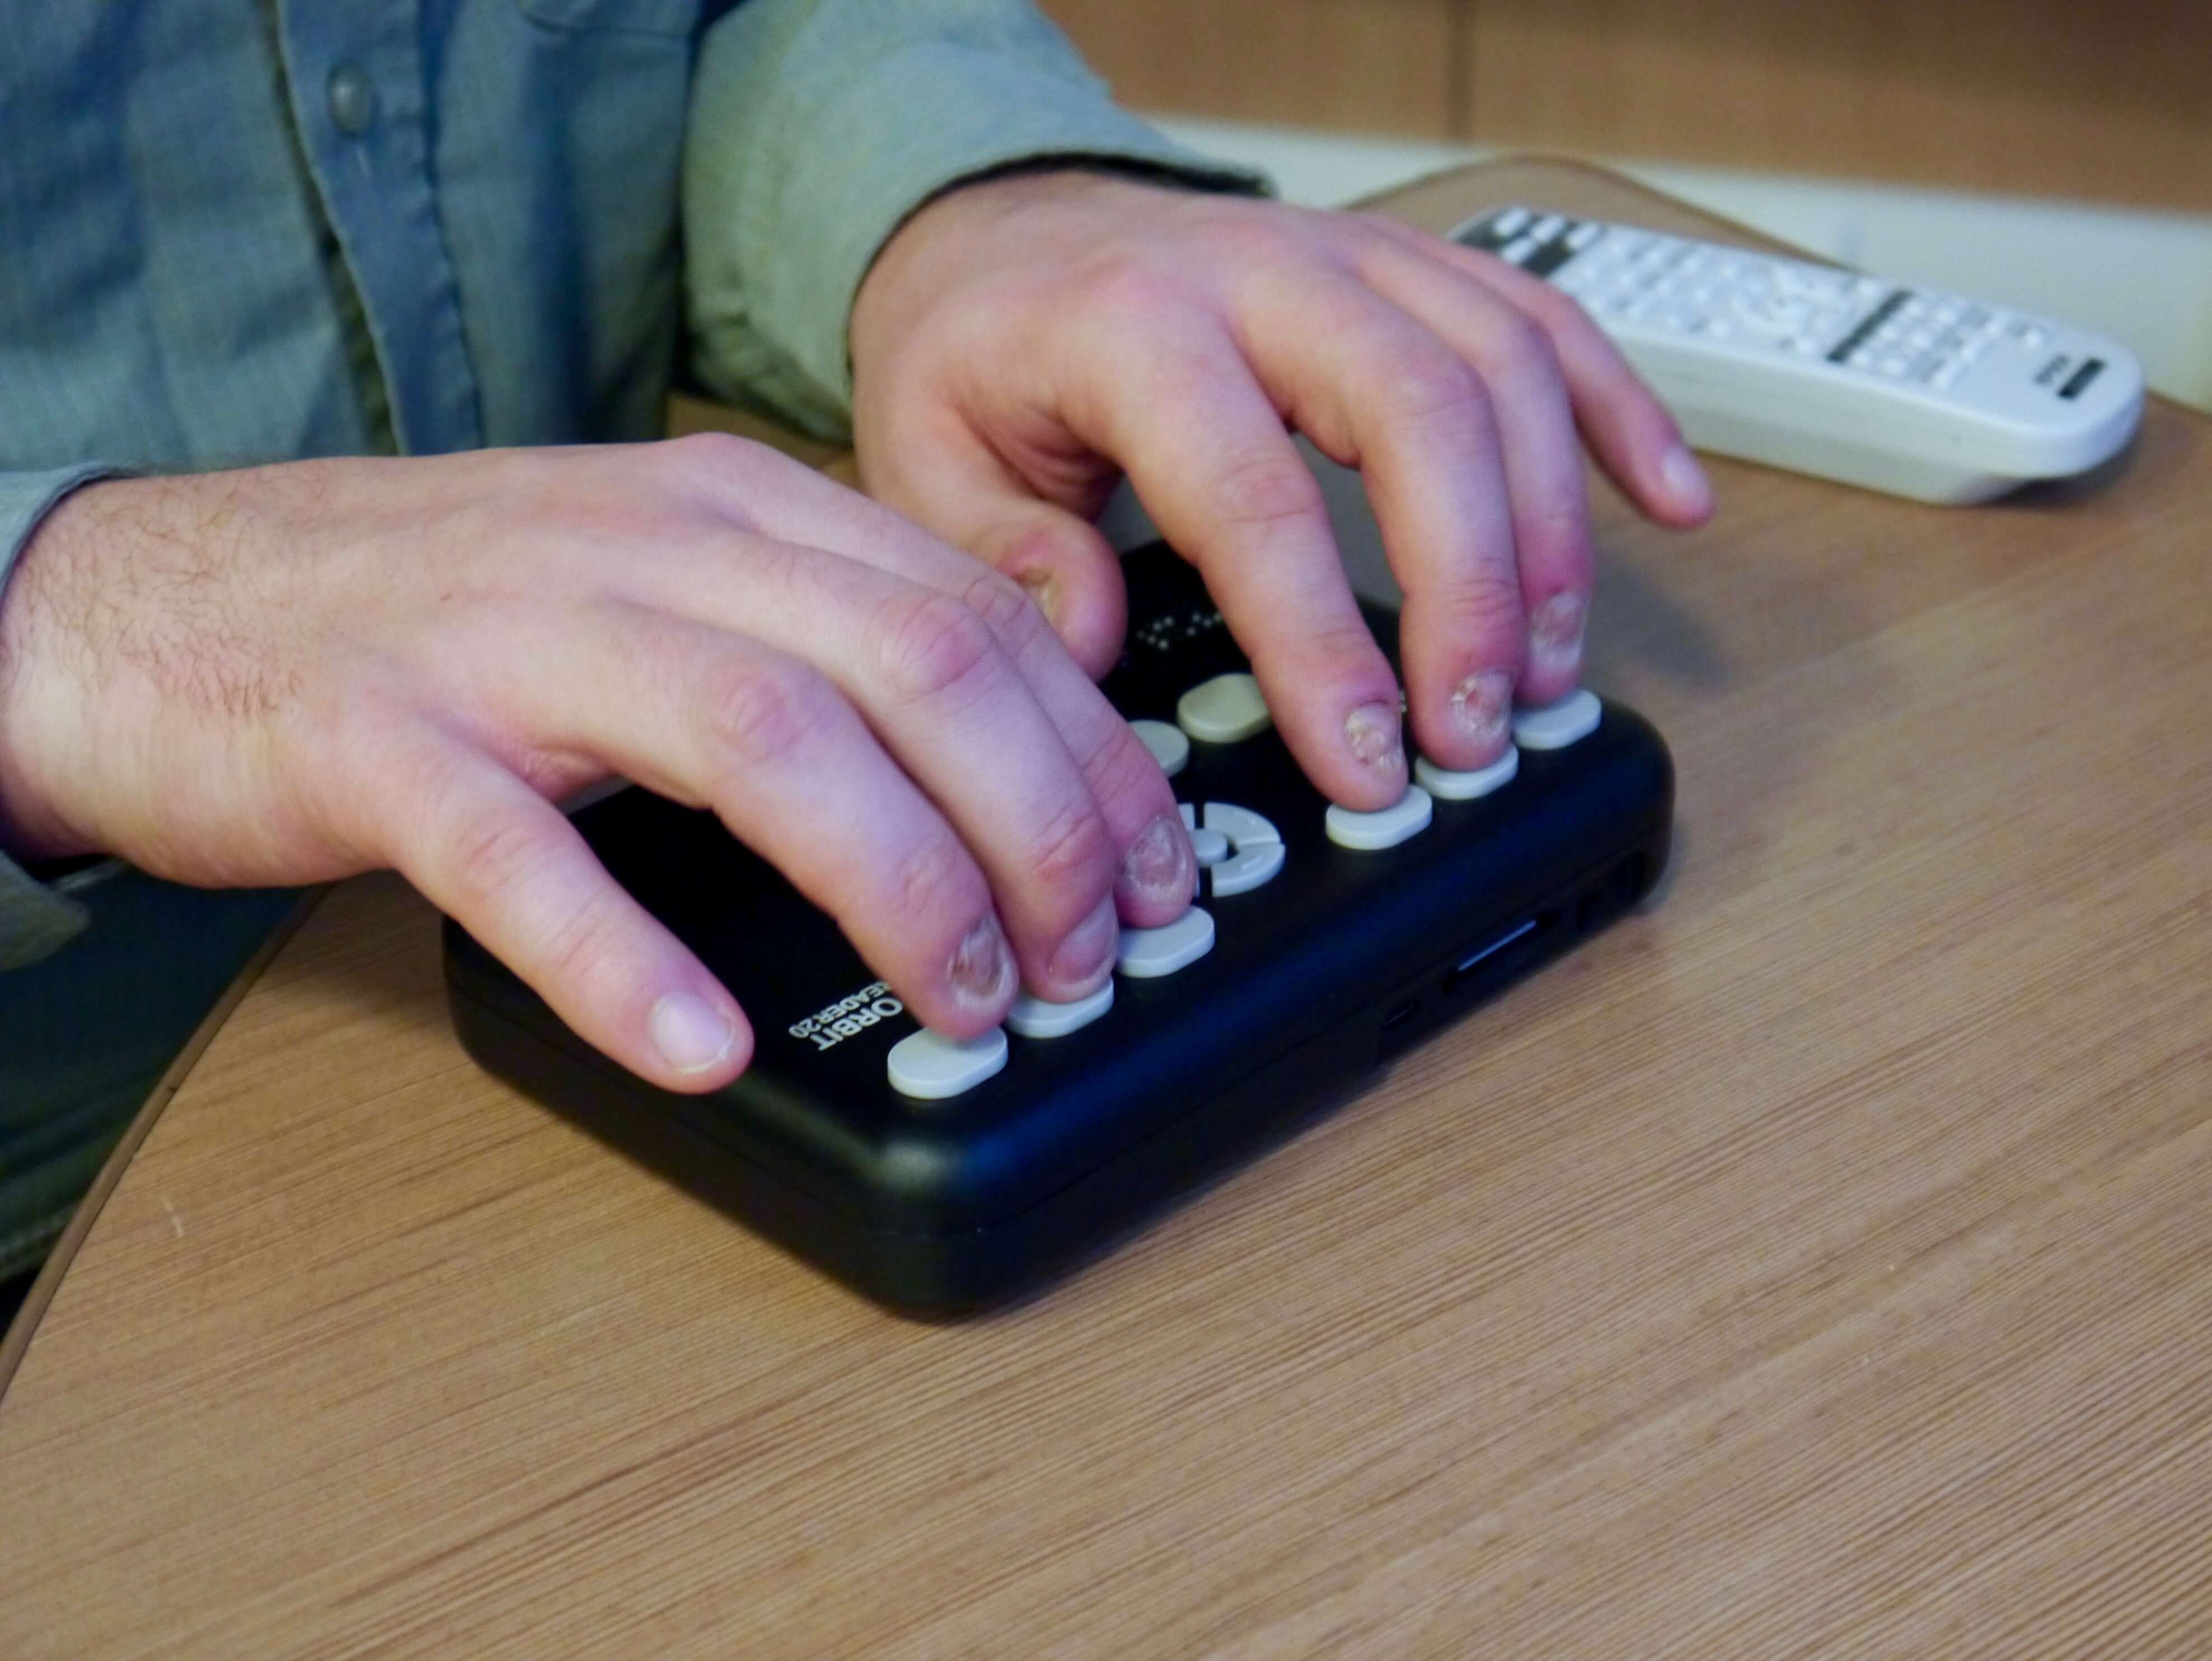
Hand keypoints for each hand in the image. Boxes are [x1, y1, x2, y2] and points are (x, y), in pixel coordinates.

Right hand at [0, 440, 1194, 1087]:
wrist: (153, 599)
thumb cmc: (442, 612)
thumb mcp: (665, 583)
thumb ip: (821, 642)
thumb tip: (1007, 751)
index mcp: (737, 512)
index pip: (980, 617)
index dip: (1098, 757)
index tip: (1159, 873)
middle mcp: (649, 551)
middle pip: (916, 667)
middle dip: (1045, 827)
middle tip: (1089, 960)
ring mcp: (510, 641)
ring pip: (767, 740)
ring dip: (903, 884)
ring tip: (969, 1004)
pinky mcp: (379, 742)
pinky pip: (523, 854)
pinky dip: (624, 956)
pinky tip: (705, 1045)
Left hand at [850, 172, 1712, 810]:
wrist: (1007, 235)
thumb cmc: (981, 352)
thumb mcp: (928, 456)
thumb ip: (1003, 554)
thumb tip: (1089, 641)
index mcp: (1137, 326)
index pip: (1256, 495)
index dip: (1324, 642)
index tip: (1362, 757)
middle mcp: (1268, 272)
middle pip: (1423, 416)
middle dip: (1471, 589)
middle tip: (1476, 729)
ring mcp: (1357, 261)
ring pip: (1506, 370)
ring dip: (1551, 531)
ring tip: (1545, 670)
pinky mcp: (1414, 273)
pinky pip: (1546, 324)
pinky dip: (1621, 414)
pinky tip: (1669, 505)